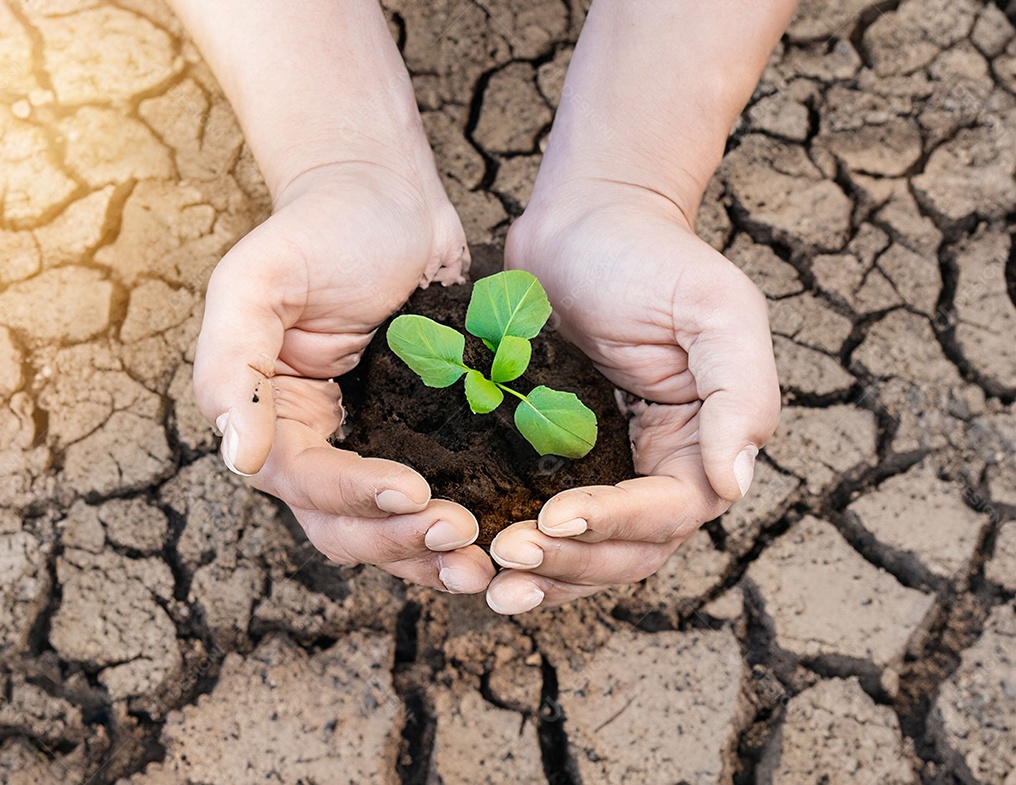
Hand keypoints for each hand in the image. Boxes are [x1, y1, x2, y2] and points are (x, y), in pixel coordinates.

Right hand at [194, 161, 493, 593]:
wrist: (389, 196)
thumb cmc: (322, 228)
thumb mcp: (257, 280)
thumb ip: (233, 364)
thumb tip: (238, 456)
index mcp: (268, 415)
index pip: (302, 480)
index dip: (353, 497)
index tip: (414, 493)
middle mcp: (316, 441)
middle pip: (344, 523)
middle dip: (399, 540)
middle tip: (462, 537)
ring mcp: (371, 443)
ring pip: (389, 527)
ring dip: (430, 553)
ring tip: (484, 561)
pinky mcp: (423, 435)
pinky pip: (436, 494)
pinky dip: (463, 521)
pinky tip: (502, 534)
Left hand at [485, 179, 780, 612]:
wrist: (585, 221)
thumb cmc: (652, 258)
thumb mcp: (718, 310)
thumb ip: (741, 394)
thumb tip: (732, 483)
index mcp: (700, 445)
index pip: (668, 513)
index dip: (616, 525)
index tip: (556, 516)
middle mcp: (653, 469)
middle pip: (625, 550)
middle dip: (570, 561)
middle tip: (507, 555)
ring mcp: (599, 469)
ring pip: (582, 552)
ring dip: (542, 574)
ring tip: (489, 580)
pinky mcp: (548, 458)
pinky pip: (538, 517)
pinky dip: (517, 544)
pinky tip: (476, 557)